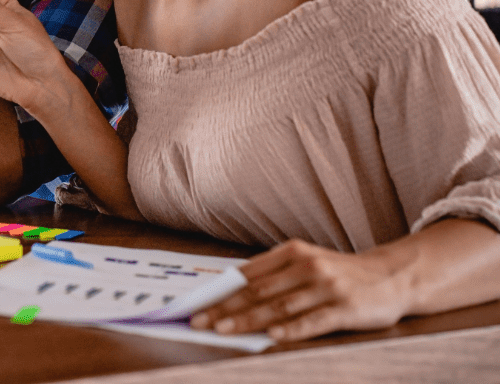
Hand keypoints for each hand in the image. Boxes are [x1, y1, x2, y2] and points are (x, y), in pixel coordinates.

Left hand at [191, 238, 408, 342]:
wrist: (392, 276)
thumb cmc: (340, 273)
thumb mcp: (306, 263)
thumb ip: (274, 275)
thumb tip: (233, 290)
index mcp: (292, 252)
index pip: (248, 274)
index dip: (221, 291)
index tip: (198, 304)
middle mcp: (306, 265)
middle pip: (258, 291)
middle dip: (225, 307)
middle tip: (200, 321)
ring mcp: (325, 286)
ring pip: (279, 306)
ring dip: (248, 320)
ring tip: (224, 329)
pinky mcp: (345, 307)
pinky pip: (313, 320)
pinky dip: (291, 329)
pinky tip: (272, 336)